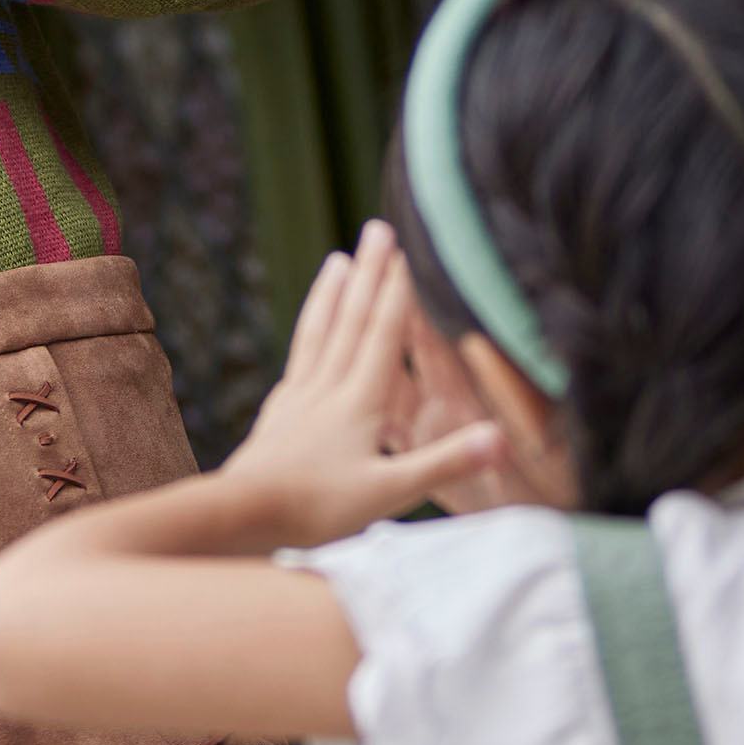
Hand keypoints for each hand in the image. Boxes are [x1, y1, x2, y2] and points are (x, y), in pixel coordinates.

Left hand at [225, 225, 504, 541]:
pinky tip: (308, 331)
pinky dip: (307, 333)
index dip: (398, 291)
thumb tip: (501, 438)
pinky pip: (299, 359)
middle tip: (377, 229)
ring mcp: (299, 398)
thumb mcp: (390, 493)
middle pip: (351, 320)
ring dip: (331, 294)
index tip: (408, 248)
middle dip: (368, 273)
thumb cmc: (317, 509)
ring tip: (338, 260)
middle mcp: (328, 388)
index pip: (383, 334)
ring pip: (319, 334)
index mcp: (360, 401)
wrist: (242, 516)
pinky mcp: (278, 414)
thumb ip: (445, 462)